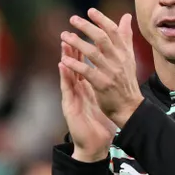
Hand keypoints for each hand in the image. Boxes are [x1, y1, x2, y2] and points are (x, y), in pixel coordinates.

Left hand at [60, 8, 144, 127]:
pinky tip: (64, 59)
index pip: (113, 31)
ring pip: (92, 53)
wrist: (130, 107)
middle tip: (72, 19)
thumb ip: (126, 36)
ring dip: (77, 43)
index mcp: (124, 52)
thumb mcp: (129, 57)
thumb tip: (126, 16)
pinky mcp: (102, 84)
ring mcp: (110, 72)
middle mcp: (118, 60)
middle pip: (101, 38)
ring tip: (64, 36)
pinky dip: (75, 65)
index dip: (101, 19)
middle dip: (86, 27)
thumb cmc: (127, 81)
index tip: (89, 11)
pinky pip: (87, 71)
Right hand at [60, 40, 116, 161]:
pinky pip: (67, 88)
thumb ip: (106, 81)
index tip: (88, 32)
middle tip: (71, 31)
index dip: (85, 47)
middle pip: (74, 64)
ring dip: (66, 57)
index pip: (85, 63)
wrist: (95, 143)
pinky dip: (64, 76)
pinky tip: (62, 65)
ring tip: (64, 43)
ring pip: (68, 73)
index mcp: (86, 85)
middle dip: (73, 48)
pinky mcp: (69, 106)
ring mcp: (72, 96)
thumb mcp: (104, 98)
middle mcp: (77, 88)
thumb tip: (112, 69)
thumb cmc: (99, 121)